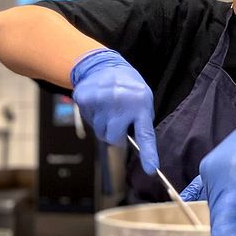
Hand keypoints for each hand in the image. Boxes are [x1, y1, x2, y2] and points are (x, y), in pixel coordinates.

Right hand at [71, 48, 158, 173]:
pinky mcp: (84, 99)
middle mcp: (121, 102)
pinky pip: (89, 121)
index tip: (151, 169)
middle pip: (114, 138)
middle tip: (118, 119)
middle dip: (116, 135)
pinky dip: (93, 117)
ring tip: (109, 108)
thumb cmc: (129, 88)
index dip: (148, 153)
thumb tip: (134, 146)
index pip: (146, 134)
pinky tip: (98, 104)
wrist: (104, 66)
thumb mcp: (143, 100)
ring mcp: (100, 100)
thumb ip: (140, 121)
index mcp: (141, 104)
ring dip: (104, 125)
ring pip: (100, 132)